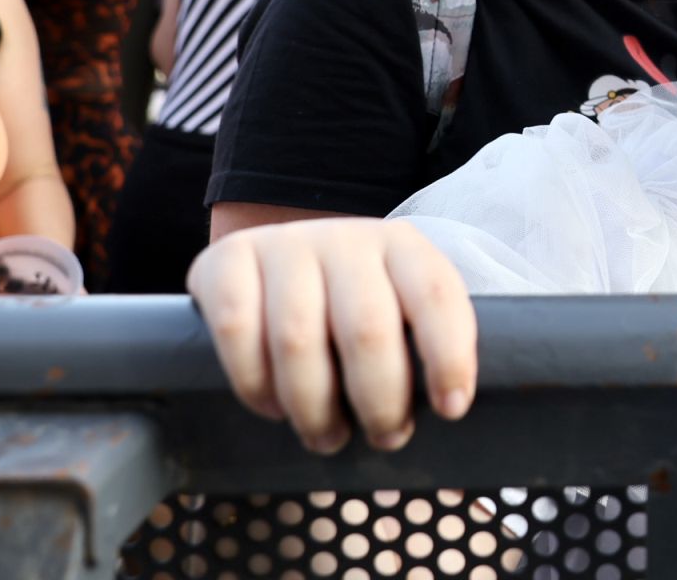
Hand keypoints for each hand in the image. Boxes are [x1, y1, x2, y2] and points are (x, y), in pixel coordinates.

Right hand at [187, 219, 476, 453]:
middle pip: (367, 328)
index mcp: (402, 245)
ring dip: (314, 407)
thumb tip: (450, 432)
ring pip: (297, 339)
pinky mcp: (225, 259)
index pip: (436, 295)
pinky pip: (236, 330)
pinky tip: (272, 408)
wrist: (276, 260)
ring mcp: (284, 245)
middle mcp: (346, 238)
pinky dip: (254, 383)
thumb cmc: (352, 305)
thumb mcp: (398, 308)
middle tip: (384, 437)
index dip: (449, 355)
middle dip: (380, 399)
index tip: (451, 409)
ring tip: (327, 437)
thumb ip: (422, 348)